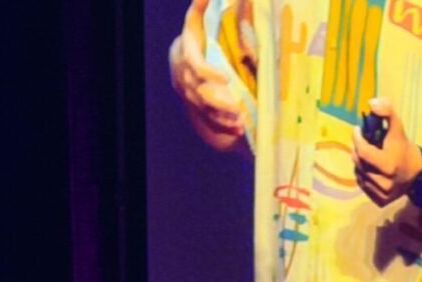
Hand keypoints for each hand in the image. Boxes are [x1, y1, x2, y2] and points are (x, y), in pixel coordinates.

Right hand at [169, 0, 246, 151]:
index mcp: (186, 56)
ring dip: (223, 117)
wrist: (180, 58)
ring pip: (205, 109)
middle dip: (220, 103)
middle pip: (202, 94)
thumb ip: (200, 6)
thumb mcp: (195, 20)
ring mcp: (190, 94)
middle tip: (238, 108)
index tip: (227, 79)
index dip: (210, 74)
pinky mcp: (197, 106)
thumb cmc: (194, 36)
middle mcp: (186, 78)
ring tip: (241, 122)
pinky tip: (238, 130)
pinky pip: (208, 119)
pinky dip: (223, 126)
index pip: (196, 68)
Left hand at [352, 99, 421, 206]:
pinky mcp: (380, 201)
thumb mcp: (398, 126)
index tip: (357, 129)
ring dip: (359, 163)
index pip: (363, 152)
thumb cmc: (405, 147)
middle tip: (361, 141)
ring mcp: (382, 194)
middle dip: (358, 150)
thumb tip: (371, 103)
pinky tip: (371, 168)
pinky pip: (364, 186)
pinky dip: (364, 175)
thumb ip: (387, 111)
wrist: (418, 173)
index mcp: (389, 165)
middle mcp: (385, 183)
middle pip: (359, 164)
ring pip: (359, 175)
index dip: (357, 139)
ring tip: (367, 155)